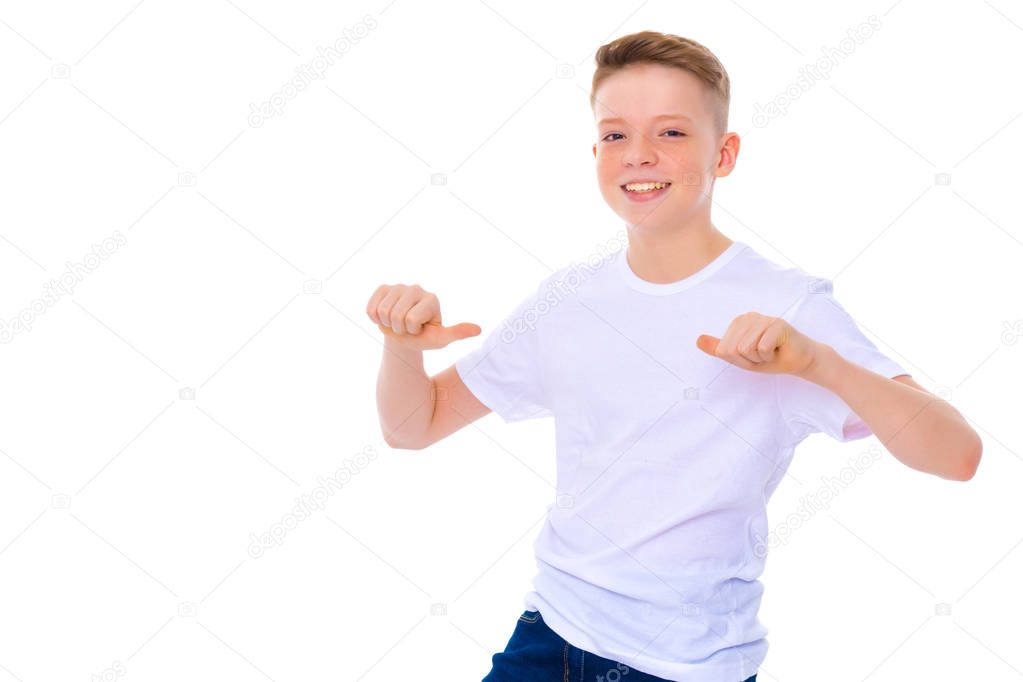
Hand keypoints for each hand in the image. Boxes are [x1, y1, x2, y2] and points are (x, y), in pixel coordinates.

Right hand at [366, 283, 480, 350]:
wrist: (404, 335)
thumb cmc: (424, 337)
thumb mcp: (440, 339)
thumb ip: (457, 333)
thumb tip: (479, 330)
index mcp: (432, 299)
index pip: (411, 320)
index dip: (411, 331)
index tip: (418, 329)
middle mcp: (416, 289)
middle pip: (396, 316)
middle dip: (398, 328)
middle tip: (405, 327)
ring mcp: (399, 287)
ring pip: (382, 312)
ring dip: (386, 324)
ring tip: (396, 322)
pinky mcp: (384, 288)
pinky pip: (371, 308)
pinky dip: (374, 318)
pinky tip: (384, 316)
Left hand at [696, 311, 820, 376]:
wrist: (798, 361)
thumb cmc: (769, 358)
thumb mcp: (739, 357)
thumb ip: (718, 349)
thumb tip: (698, 340)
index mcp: (737, 322)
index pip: (724, 350)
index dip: (739, 361)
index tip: (753, 356)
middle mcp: (748, 317)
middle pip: (733, 349)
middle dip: (748, 360)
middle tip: (763, 355)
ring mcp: (763, 318)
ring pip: (745, 349)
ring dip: (759, 358)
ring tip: (770, 352)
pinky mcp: (776, 324)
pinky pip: (761, 348)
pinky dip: (770, 356)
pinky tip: (778, 350)